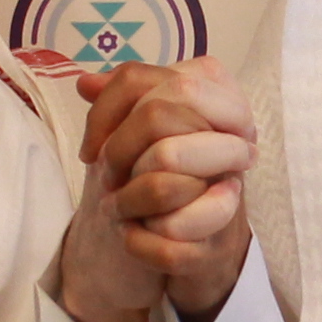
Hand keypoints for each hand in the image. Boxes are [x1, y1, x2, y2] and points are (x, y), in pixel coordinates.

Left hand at [49, 55, 257, 321]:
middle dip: (117, 153)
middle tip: (107, 177)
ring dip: (125, 200)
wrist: (208, 228)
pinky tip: (130, 234)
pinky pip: (171, 236)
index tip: (91, 148)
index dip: (105, 112)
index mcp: (217, 96)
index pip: (145, 80)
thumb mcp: (152, 123)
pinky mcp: (219, 240)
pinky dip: (139, 240)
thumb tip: (86, 83)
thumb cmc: (175, 163)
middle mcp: (235, 138)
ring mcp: (232, 190)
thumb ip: (123, 98)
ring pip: (164, 183)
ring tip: (115, 207)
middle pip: (157, 119)